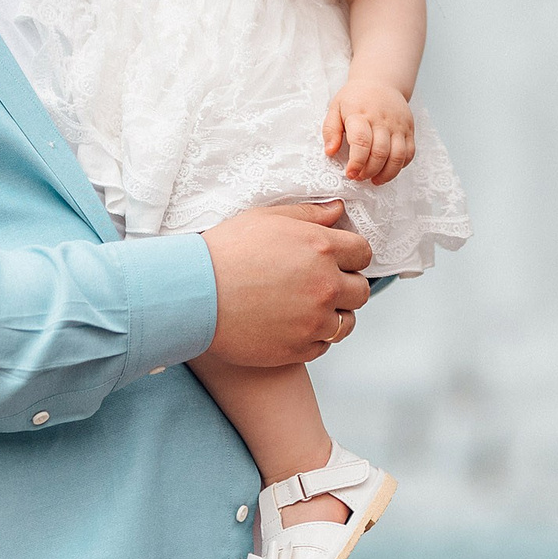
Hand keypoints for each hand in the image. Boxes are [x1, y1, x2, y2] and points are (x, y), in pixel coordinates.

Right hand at [202, 200, 372, 366]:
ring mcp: (314, 321)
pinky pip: (323, 345)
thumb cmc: (225, 252)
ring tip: (307, 307)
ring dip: (333, 314)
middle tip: (320, 283)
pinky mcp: (299, 348)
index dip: (351, 255)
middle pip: (361, 290)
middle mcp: (325, 285)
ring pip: (347, 322)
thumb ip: (309, 214)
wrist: (194, 295)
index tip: (336, 259)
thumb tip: (338, 210)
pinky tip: (291, 324)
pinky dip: (313, 337)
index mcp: (321, 248)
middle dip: (346, 285)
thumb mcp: (266, 219)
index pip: (363, 253)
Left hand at [322, 79, 415, 183]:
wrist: (380, 81)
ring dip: (386, 174)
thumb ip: (331, 130)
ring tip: (374, 179)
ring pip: (397, 156)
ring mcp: (398, 125)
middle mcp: (382, 120)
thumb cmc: (355, 98)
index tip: (350, 174)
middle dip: (369, 171)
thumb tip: (330, 152)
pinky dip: (400, 166)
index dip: (356, 163)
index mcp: (360, 114)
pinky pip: (409, 153)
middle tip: (359, 177)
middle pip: (380, 153)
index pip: (361, 142)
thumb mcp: (335, 107)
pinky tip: (387, 170)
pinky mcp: (409, 129)